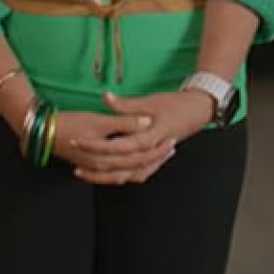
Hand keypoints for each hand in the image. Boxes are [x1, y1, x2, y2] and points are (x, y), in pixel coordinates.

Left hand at [66, 90, 213, 184]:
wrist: (198, 110)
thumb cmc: (176, 105)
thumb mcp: (150, 101)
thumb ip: (126, 104)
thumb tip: (105, 97)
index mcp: (149, 138)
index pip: (116, 147)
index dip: (95, 145)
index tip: (78, 141)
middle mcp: (151, 152)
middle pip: (118, 167)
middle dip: (95, 166)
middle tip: (75, 164)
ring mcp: (153, 159)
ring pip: (126, 175)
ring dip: (104, 176)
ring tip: (84, 174)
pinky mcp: (154, 159)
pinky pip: (135, 174)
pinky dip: (120, 176)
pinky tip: (107, 175)